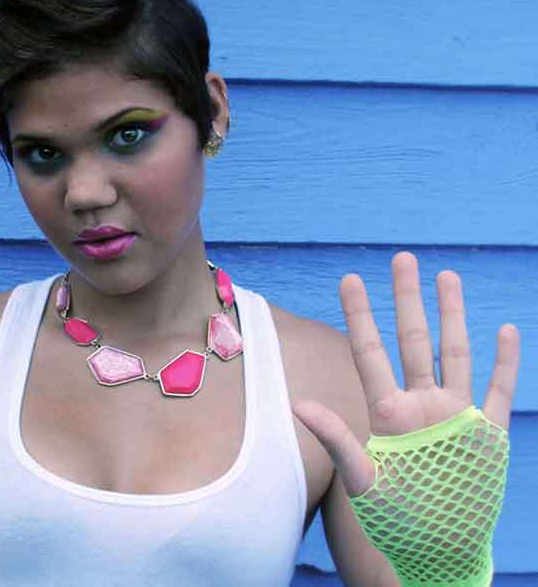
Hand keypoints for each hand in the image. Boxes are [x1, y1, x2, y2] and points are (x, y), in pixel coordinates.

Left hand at [293, 251, 519, 496]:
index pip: (369, 352)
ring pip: (455, 353)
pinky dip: (506, 361)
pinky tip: (506, 330)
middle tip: (402, 258)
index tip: (348, 278)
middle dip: (408, 299)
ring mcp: (455, 415)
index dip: (359, 315)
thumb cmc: (392, 519)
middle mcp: (420, 404)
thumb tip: (297, 404)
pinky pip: (499, 390)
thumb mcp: (362, 478)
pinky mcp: (486, 433)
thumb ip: (336, 437)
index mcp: (387, 411)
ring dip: (454, 315)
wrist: (436, 547)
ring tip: (447, 276)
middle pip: (413, 340)